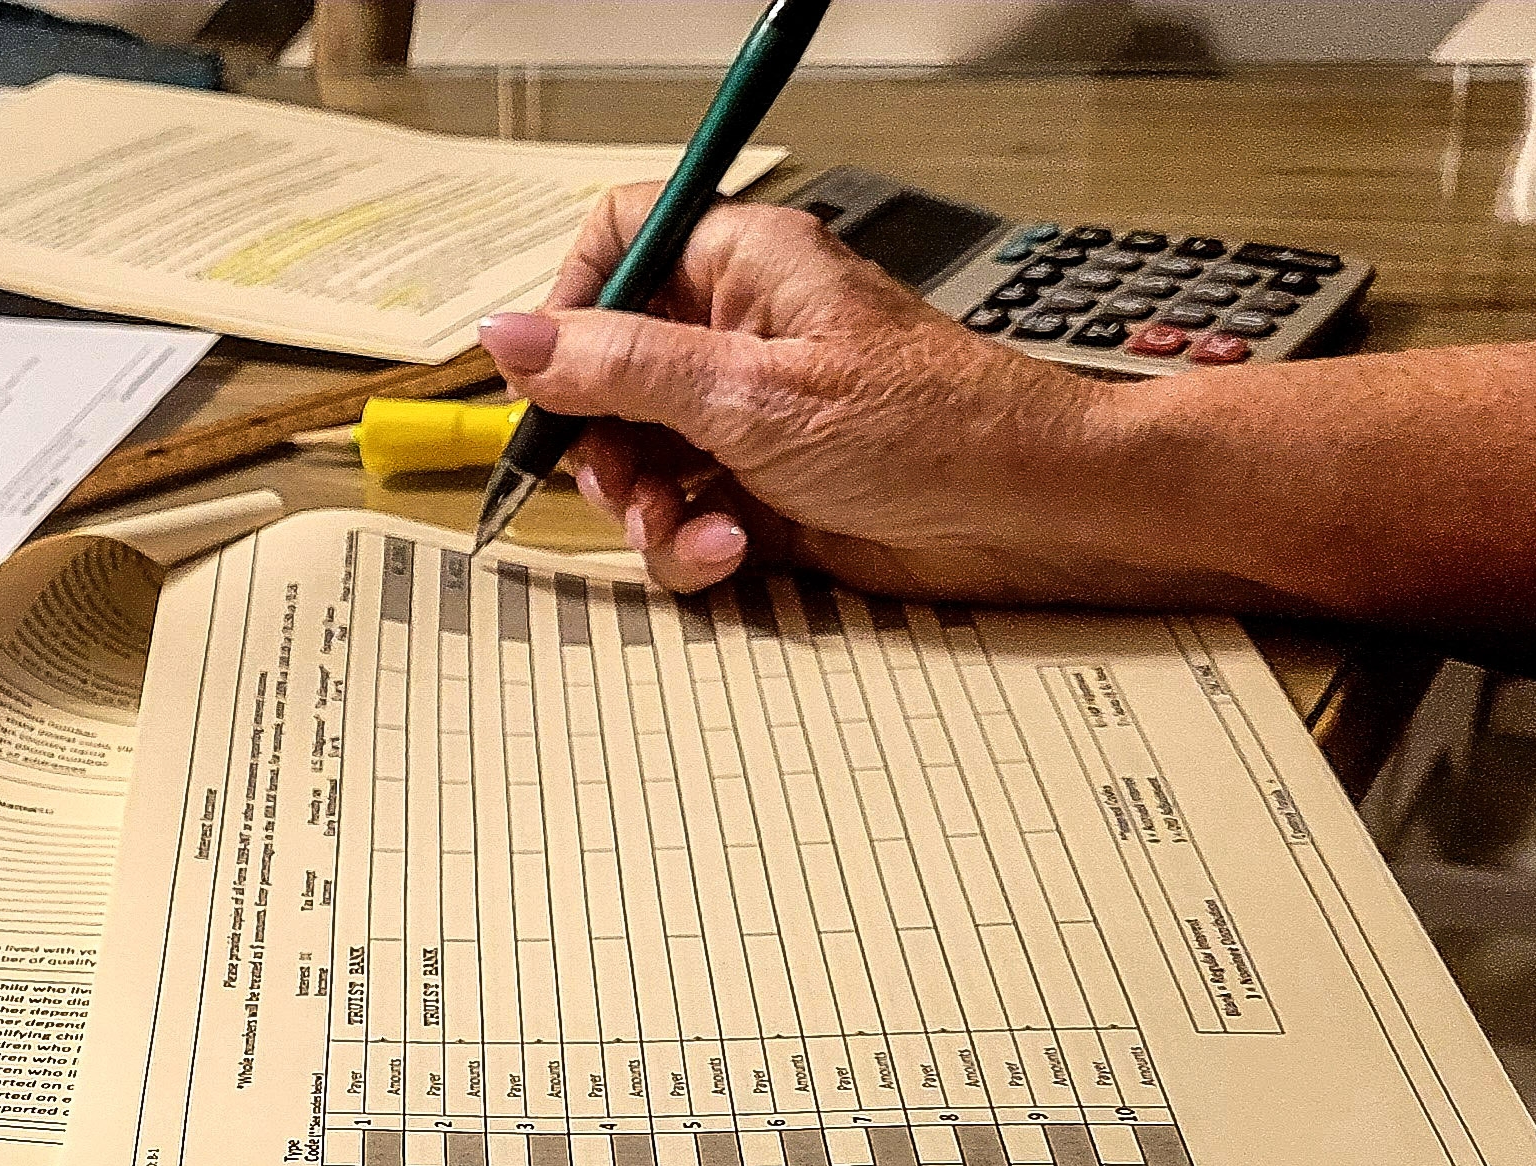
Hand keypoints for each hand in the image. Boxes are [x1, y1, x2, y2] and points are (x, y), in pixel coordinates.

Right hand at [477, 187, 1230, 606]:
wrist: (1028, 516)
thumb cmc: (932, 428)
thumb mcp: (750, 394)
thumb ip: (618, 366)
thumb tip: (508, 336)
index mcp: (743, 269)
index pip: (619, 242)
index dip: (572, 305)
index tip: (551, 377)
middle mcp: (739, 334)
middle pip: (606, 371)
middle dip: (605, 443)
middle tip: (627, 481)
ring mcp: (747, 415)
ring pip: (636, 458)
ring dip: (647, 509)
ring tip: (695, 529)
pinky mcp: (760, 489)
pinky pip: (681, 517)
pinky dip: (691, 545)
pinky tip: (734, 553)